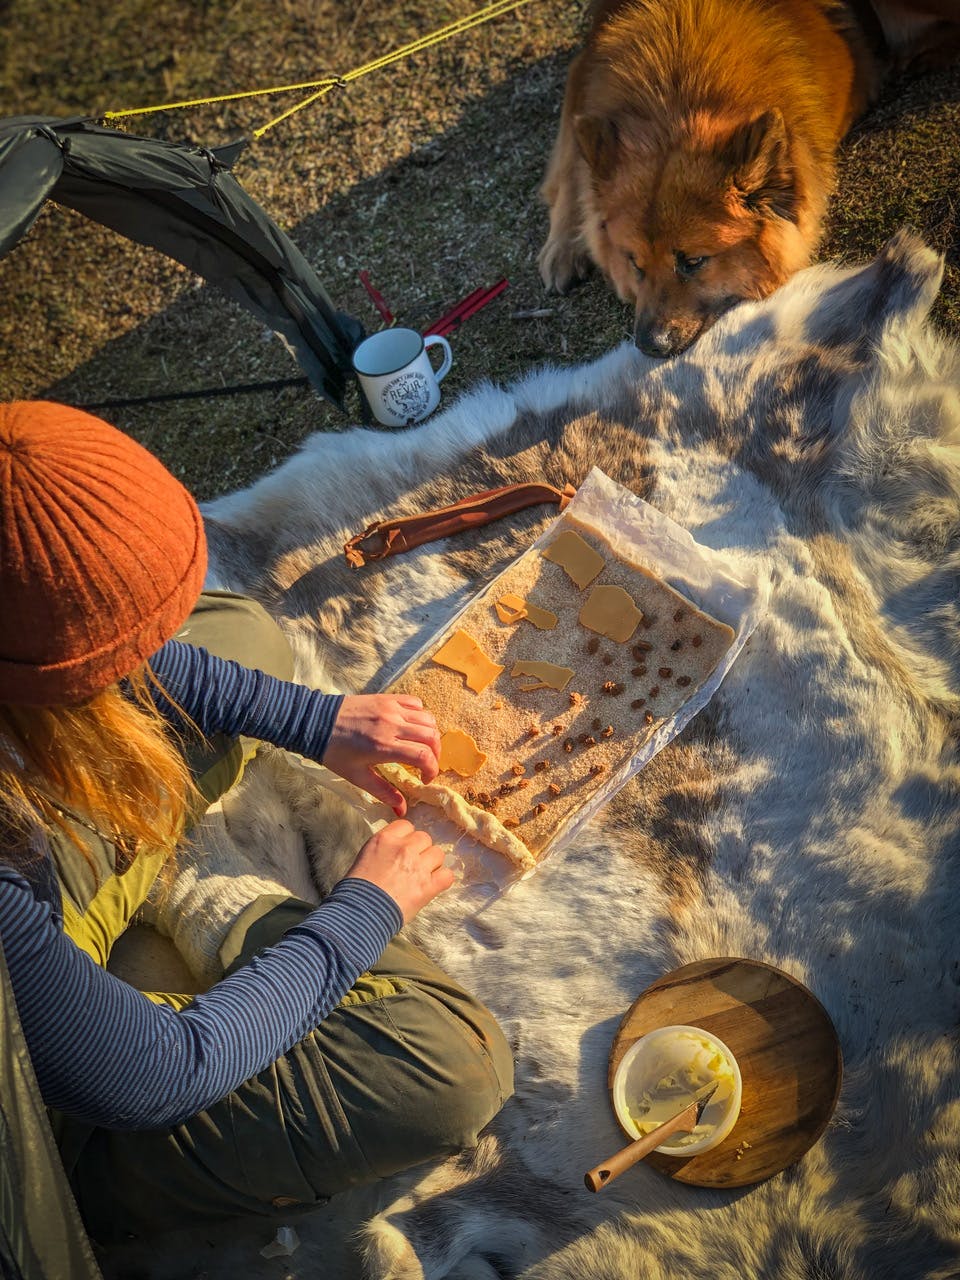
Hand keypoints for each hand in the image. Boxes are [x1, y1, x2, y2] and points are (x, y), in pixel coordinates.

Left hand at [322, 694, 440, 815]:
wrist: (315, 722)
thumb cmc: (334, 752)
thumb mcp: (357, 776)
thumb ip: (383, 792)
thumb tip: (402, 810)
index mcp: (384, 746)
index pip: (423, 756)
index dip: (432, 770)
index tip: (425, 779)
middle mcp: (392, 725)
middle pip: (431, 736)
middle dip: (436, 754)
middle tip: (426, 765)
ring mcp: (390, 708)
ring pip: (427, 719)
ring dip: (430, 734)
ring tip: (421, 746)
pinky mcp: (387, 698)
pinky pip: (415, 703)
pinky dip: (420, 715)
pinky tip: (411, 726)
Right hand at [345, 819, 453, 921]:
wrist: (359, 913)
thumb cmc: (356, 889)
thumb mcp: (365, 857)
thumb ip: (384, 848)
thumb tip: (396, 851)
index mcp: (385, 839)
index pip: (406, 826)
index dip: (407, 838)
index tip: (403, 849)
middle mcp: (403, 848)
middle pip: (424, 838)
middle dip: (420, 850)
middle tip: (412, 866)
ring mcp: (417, 866)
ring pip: (438, 853)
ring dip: (432, 864)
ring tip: (422, 877)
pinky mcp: (428, 886)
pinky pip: (447, 875)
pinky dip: (442, 880)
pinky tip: (433, 886)